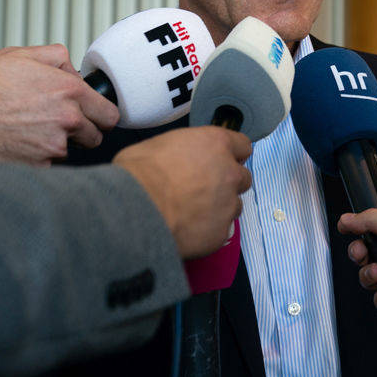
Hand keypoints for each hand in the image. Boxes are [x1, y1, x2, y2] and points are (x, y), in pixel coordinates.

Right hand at [0, 44, 120, 164]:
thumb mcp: (15, 55)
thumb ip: (54, 58)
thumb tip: (71, 70)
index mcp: (68, 90)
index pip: (109, 113)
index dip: (99, 114)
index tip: (91, 115)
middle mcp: (67, 120)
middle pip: (95, 136)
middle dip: (82, 132)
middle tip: (58, 124)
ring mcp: (53, 147)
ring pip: (68, 151)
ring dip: (54, 144)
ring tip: (25, 131)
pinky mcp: (36, 167)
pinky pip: (46, 165)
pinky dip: (34, 158)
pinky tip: (14, 144)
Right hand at [114, 126, 252, 258]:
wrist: (133, 212)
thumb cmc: (138, 174)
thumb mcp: (157, 146)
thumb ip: (182, 152)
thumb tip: (178, 161)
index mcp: (216, 144)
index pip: (242, 146)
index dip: (231, 155)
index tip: (222, 162)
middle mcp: (229, 173)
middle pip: (242, 178)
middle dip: (227, 183)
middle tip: (204, 190)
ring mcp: (228, 204)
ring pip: (234, 205)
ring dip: (219, 208)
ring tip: (192, 214)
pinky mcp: (221, 232)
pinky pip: (220, 230)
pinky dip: (207, 231)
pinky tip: (187, 230)